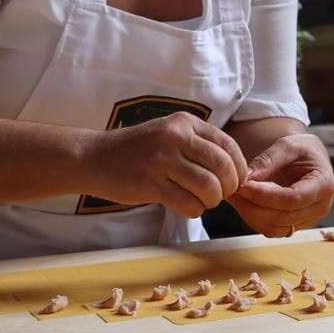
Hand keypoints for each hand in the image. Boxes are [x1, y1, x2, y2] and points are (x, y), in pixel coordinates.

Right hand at [82, 111, 247, 218]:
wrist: (94, 158)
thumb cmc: (139, 149)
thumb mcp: (170, 133)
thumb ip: (199, 144)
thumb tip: (235, 169)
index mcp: (185, 122)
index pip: (228, 145)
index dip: (239, 167)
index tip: (237, 180)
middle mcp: (175, 137)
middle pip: (222, 166)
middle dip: (229, 186)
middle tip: (222, 195)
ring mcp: (161, 160)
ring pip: (208, 186)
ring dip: (212, 200)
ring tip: (203, 202)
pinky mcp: (149, 184)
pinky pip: (187, 203)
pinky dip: (194, 210)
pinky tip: (188, 207)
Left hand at [228, 133, 333, 236]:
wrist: (310, 159)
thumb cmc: (301, 149)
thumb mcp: (287, 145)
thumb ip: (268, 160)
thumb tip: (246, 178)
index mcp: (324, 184)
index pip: (293, 198)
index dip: (265, 196)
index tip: (243, 185)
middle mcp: (320, 207)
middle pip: (282, 217)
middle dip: (253, 205)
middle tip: (233, 189)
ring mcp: (308, 220)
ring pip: (274, 227)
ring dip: (250, 213)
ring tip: (235, 194)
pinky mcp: (295, 225)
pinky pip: (271, 229)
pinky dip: (253, 218)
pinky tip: (242, 202)